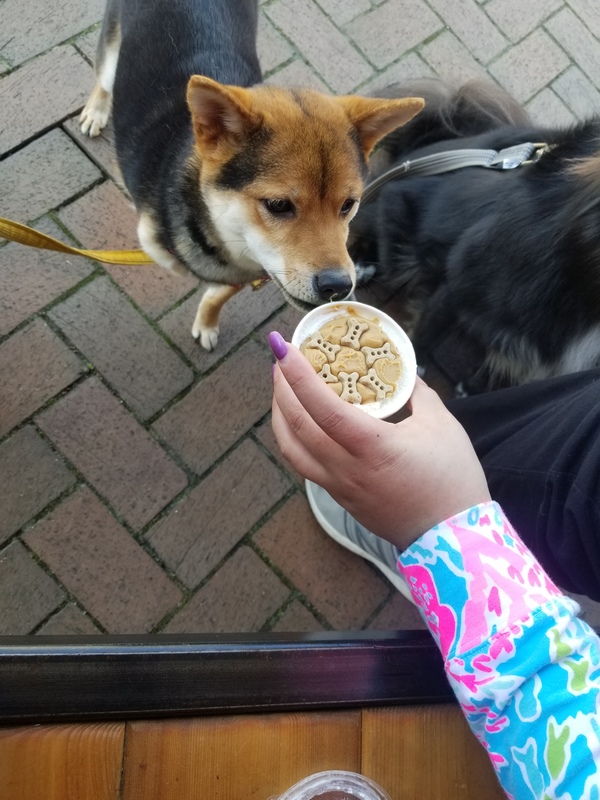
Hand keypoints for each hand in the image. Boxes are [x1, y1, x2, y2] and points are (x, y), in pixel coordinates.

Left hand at [270, 332, 490, 551]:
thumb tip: (401, 372)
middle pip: (296, 426)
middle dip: (281, 389)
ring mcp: (339, 487)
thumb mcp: (442, 425)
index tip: (283, 347)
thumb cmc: (452, 479)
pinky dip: (293, 438)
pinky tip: (298, 422)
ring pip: (291, 449)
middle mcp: (346, 469)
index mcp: (372, 448)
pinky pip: (304, 464)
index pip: (322, 407)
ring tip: (281, 389)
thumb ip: (416, 394)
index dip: (298, 375)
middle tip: (279, 360)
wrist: (452, 540)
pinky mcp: (339, 498)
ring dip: (280, 416)